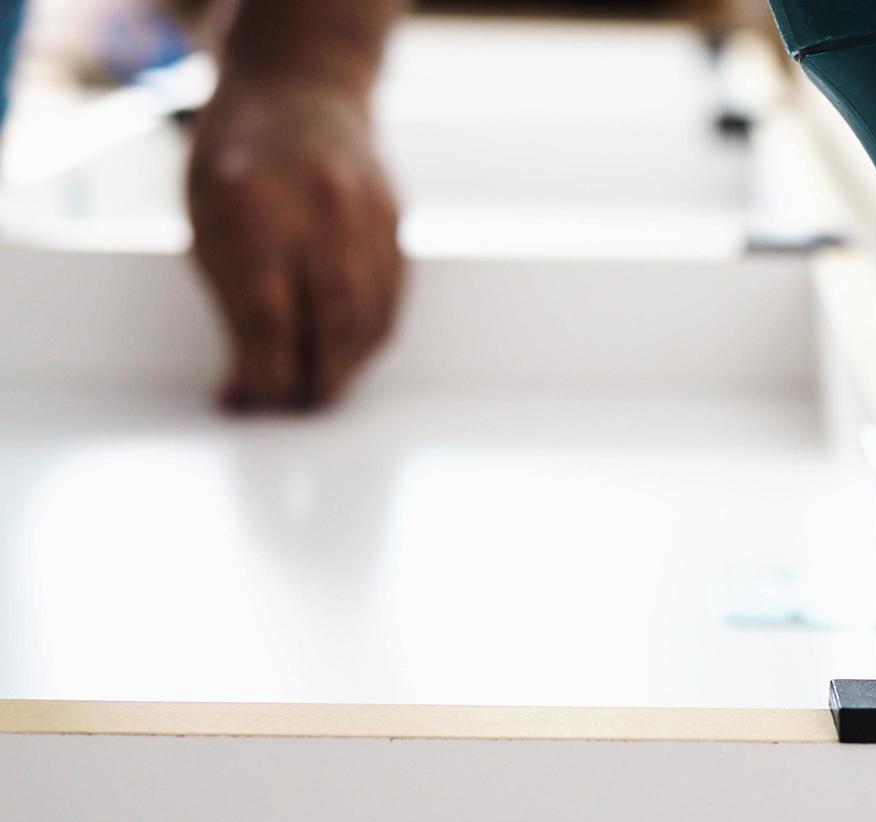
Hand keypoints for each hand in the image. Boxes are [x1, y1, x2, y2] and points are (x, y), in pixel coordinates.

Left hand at [187, 76, 402, 411]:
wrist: (304, 88)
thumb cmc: (238, 157)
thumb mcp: (207, 217)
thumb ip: (231, 295)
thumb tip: (246, 381)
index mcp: (255, 203)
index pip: (269, 317)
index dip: (262, 373)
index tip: (247, 400)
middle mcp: (321, 208)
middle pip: (330, 325)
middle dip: (312, 381)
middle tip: (293, 407)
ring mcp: (368, 214)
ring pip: (370, 319)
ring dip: (347, 366)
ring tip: (321, 388)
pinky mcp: (396, 224)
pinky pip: (392, 300)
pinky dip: (371, 337)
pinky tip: (349, 353)